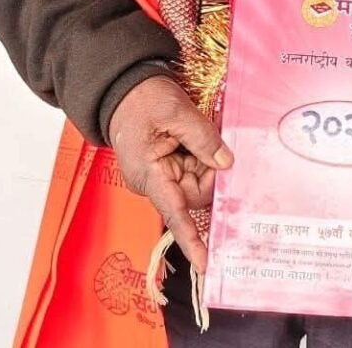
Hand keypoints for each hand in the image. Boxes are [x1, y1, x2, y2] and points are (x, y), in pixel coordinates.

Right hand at [108, 76, 232, 272]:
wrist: (125, 89)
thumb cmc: (142, 100)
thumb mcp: (175, 112)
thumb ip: (202, 138)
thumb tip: (226, 163)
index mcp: (149, 174)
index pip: (174, 214)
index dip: (192, 240)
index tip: (206, 263)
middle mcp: (154, 181)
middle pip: (194, 194)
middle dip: (211, 174)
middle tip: (218, 144)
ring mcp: (161, 175)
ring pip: (197, 180)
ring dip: (207, 161)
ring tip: (202, 131)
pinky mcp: (168, 165)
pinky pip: (193, 169)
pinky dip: (202, 155)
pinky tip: (200, 138)